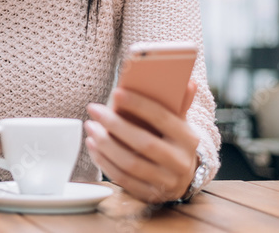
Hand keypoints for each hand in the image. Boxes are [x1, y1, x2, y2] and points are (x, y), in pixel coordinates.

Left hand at [84, 80, 200, 203]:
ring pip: (131, 163)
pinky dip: (104, 162)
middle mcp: (180, 162)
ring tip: (90, 127)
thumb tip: (189, 82)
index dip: (138, 105)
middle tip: (94, 109)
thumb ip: (178, 103)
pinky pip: (123, 179)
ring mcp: (166, 182)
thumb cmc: (171, 139)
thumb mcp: (178, 121)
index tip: (115, 93)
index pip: (162, 118)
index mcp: (189, 139)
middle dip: (115, 125)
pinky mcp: (150, 195)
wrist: (181, 176)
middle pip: (144, 143)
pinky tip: (93, 146)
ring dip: (105, 144)